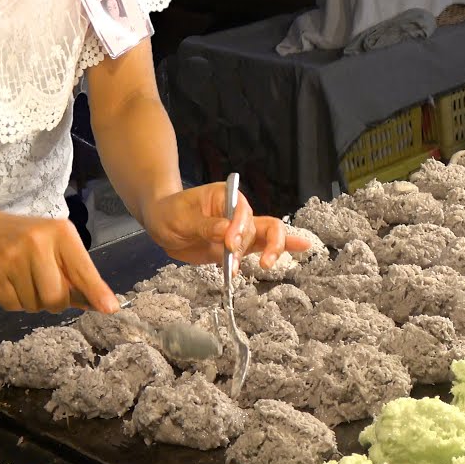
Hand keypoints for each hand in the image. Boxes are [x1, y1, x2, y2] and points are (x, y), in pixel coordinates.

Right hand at [0, 209, 118, 313]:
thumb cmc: (30, 242)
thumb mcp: (59, 247)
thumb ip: (79, 275)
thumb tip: (104, 305)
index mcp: (60, 233)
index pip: (83, 270)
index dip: (96, 292)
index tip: (110, 308)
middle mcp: (36, 242)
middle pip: (57, 297)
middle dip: (57, 302)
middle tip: (48, 288)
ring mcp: (10, 256)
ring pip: (35, 305)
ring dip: (34, 302)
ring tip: (26, 280)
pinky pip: (13, 306)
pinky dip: (16, 302)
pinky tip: (10, 283)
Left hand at [141, 183, 309, 267]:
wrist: (161, 224)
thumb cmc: (168, 213)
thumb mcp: (179, 218)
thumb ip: (203, 225)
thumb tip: (226, 231)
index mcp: (225, 197)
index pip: (243, 212)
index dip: (241, 229)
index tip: (229, 244)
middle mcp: (239, 213)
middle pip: (266, 225)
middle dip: (268, 243)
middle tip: (263, 261)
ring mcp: (241, 231)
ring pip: (268, 238)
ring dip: (268, 253)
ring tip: (265, 266)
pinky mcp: (239, 247)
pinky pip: (262, 248)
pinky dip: (280, 250)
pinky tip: (303, 248)